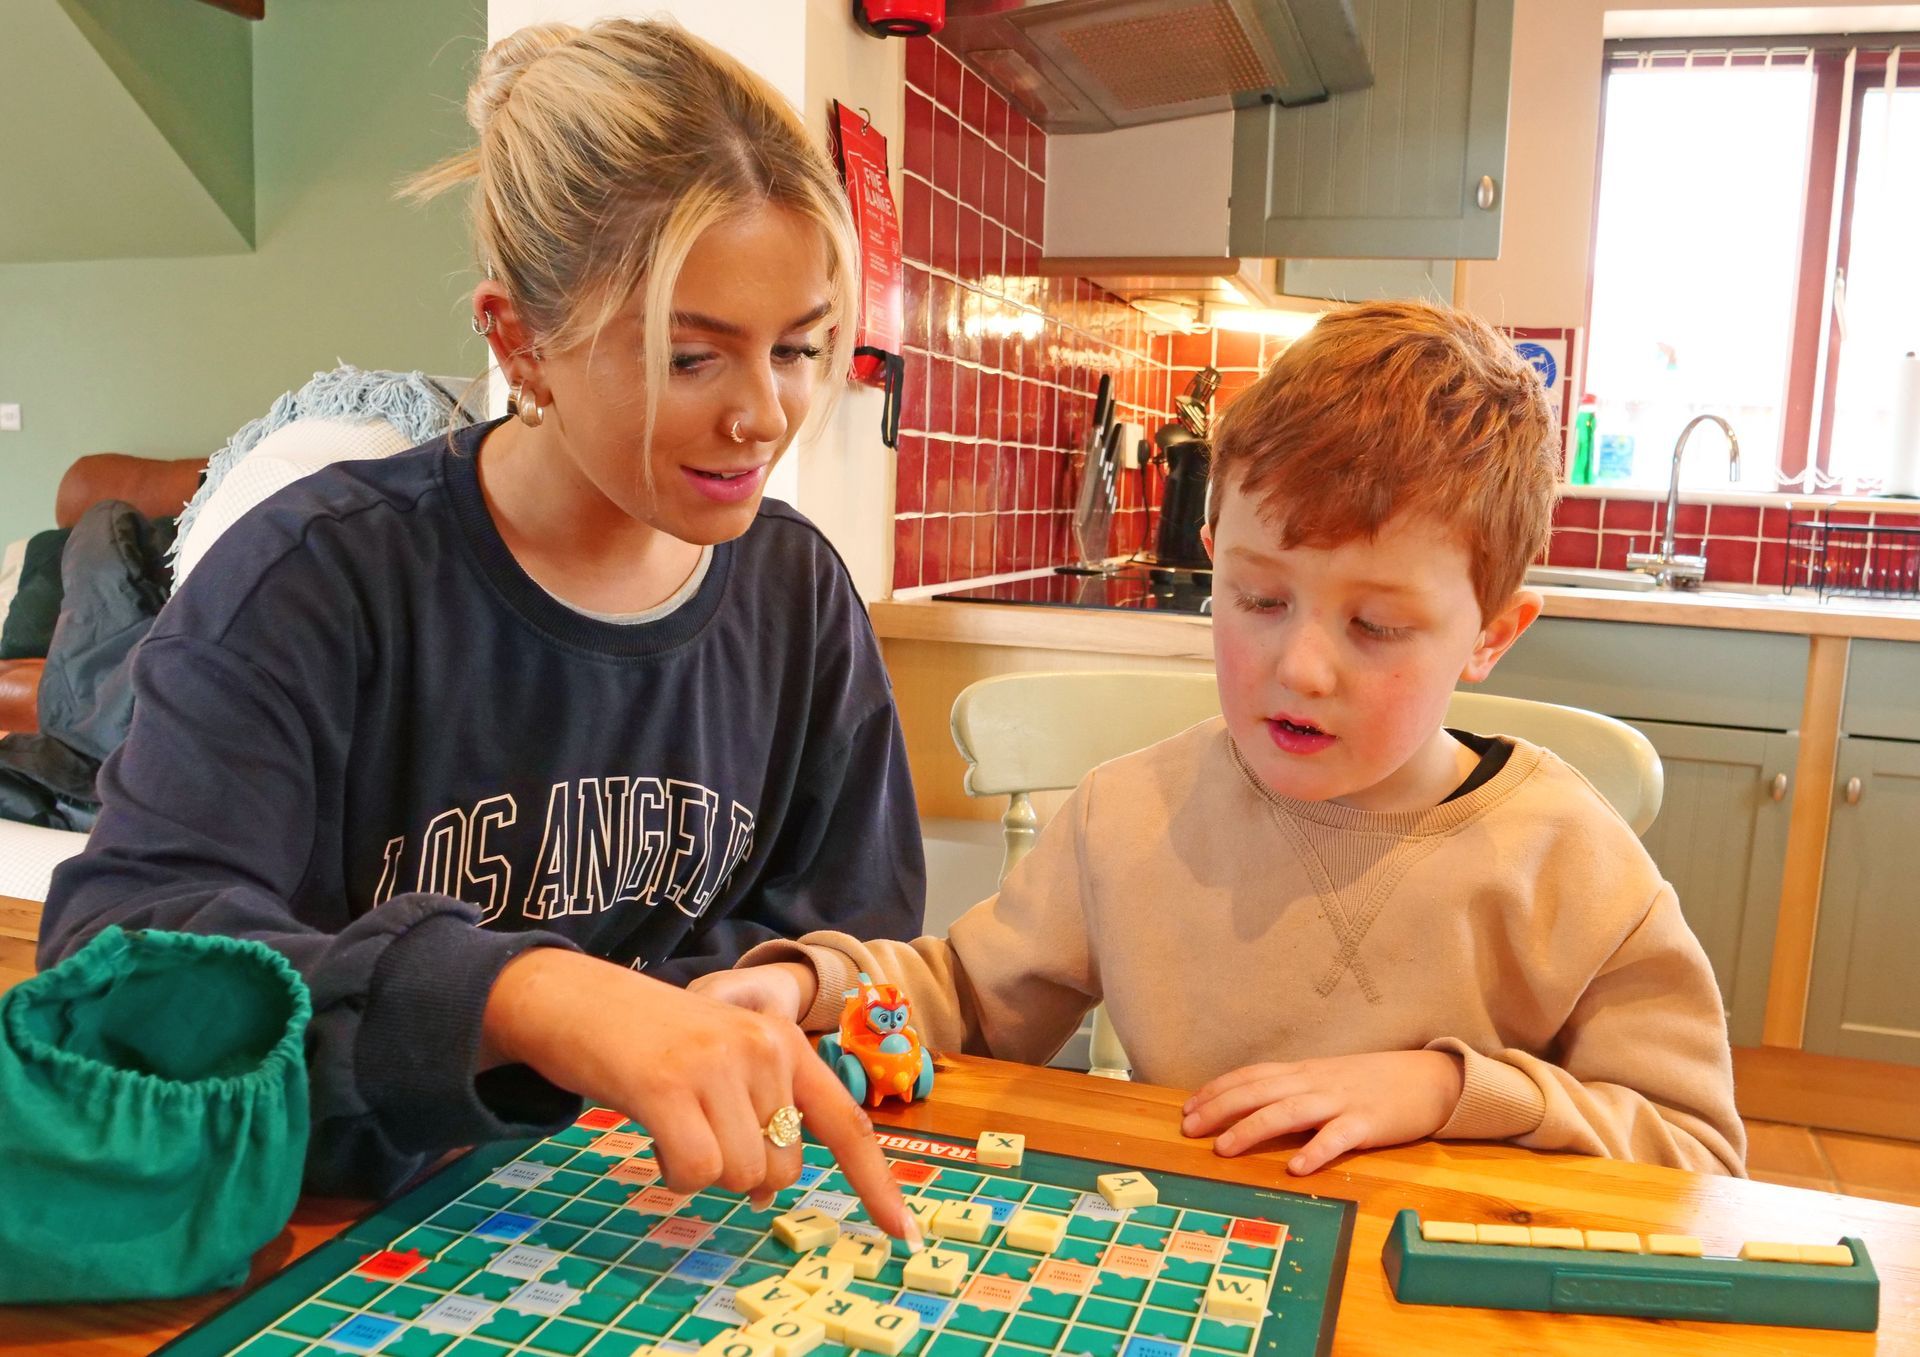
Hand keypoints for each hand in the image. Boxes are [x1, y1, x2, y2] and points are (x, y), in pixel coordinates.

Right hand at [480, 949, 913, 1242]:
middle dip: (738, 1169)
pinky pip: (695, 1172)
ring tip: (668, 1120)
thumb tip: (766, 1192)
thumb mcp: (720, 1067)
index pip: (846, 1124)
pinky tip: (652, 1132)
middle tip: (695, 1128)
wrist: (573, 997)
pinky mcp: (669, 1085)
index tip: (902, 1232)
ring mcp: (719, 1065)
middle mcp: (764, 1048)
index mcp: (785, 1043)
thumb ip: (755, 1117)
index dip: (875, 1183)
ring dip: (700, 1169)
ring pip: (738, 1174)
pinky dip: (672, 1172)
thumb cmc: (649, 1042)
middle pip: (780, 1168)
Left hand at [1180, 1050, 1465, 1174]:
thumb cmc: (1373, 1083)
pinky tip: (1297, 1167)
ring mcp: (1342, 1101)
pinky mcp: (1369, 1123)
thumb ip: (1294, 1091)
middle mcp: (1316, 1082)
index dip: (1218, 1090)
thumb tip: (1251, 1109)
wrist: (1429, 1078)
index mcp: (1304, 1072)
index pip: (1252, 1076)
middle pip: (1260, 1091)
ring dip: (1253, 1128)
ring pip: (1289, 1111)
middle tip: (1190, 1129)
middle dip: (1221, 1109)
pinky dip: (1316, 1150)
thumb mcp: (1327, 1080)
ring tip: (1225, 1148)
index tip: (1188, 1108)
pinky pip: (1339, 1137)